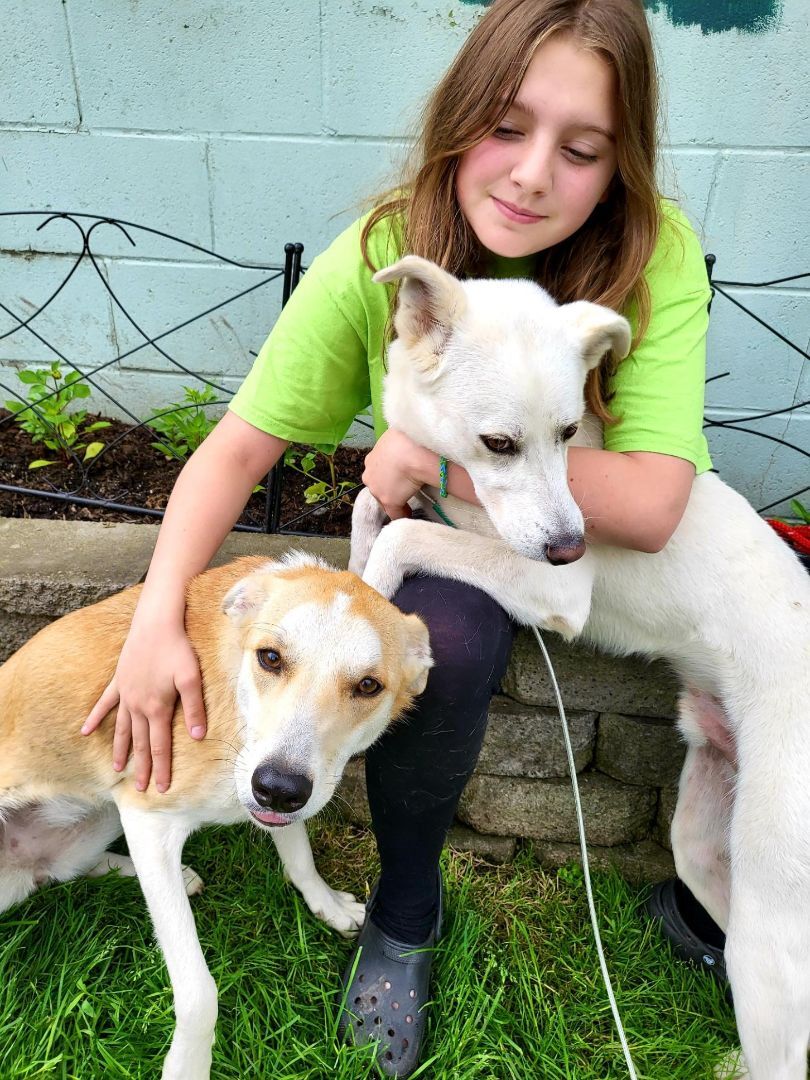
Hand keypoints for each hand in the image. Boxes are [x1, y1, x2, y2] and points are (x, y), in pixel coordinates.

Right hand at [81, 618, 205, 792]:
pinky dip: (95, 717)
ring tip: (117, 768)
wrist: (155, 623)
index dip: (162, 768)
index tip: (161, 788)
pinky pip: (105, 704)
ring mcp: (125, 694)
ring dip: (120, 749)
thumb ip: (195, 708)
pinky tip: (85, 731)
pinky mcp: (119, 681)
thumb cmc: (177, 649)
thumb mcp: (191, 678)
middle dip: (142, 767)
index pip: (159, 746)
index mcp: (158, 708)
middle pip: (139, 742)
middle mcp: (138, 706)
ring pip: (121, 728)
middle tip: (140, 789)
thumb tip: (198, 736)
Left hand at [361, 429, 436, 519]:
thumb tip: (406, 449)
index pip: (377, 471)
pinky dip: (402, 513)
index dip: (388, 476)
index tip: (398, 477)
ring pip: (385, 498)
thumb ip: (396, 447)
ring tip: (407, 501)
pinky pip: (395, 512)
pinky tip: (409, 513)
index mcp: (371, 458)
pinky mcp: (388, 501)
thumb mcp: (398, 439)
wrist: (412, 450)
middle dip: (389, 488)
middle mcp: (369, 474)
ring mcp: (377, 489)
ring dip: (395, 499)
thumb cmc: (408, 439)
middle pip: (378, 486)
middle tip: (403, 488)